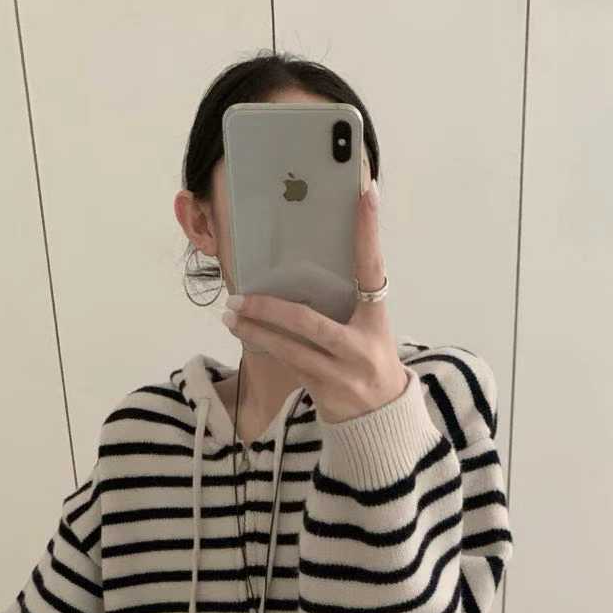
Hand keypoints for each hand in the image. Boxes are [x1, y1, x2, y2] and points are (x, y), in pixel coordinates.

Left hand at [221, 175, 409, 424]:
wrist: (382, 418)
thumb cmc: (371, 361)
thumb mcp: (371, 328)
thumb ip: (348, 300)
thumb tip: (309, 264)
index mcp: (377, 319)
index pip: (372, 268)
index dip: (368, 232)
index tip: (365, 194)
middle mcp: (360, 346)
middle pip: (309, 322)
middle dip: (270, 309)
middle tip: (239, 295)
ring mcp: (341, 372)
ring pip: (289, 348)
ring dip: (254, 331)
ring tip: (230, 315)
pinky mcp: (323, 390)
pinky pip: (287, 364)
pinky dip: (263, 347)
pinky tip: (243, 335)